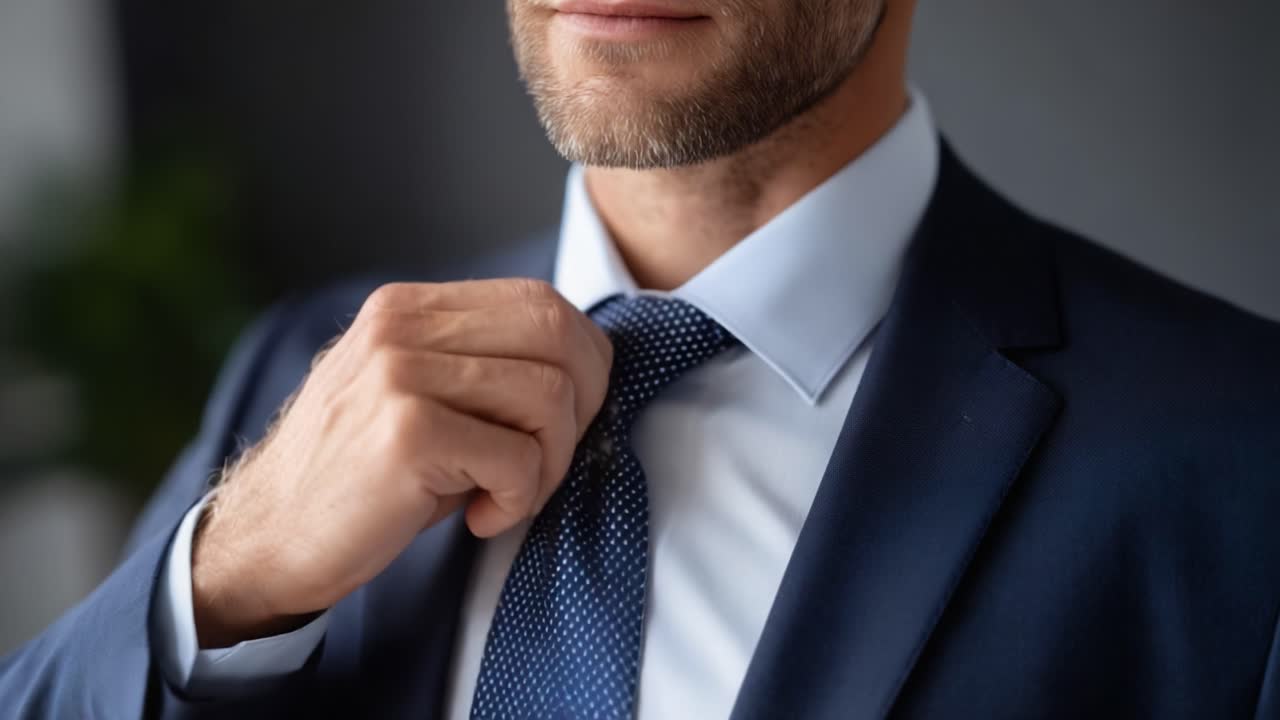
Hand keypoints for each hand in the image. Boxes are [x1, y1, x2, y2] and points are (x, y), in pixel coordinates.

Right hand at [190, 279, 611, 647]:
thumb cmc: (362, 476)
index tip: (570, 416)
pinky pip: (520, 460)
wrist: (270, 538)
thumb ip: (484, 364)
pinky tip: (480, 516)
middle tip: (549, 460)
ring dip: (550, 463)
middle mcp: (402, 326)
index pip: (539, 300)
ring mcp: (401, 375)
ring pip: (548, 397)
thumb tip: (586, 367)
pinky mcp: (407, 434)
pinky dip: (519, 499)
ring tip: (508, 494)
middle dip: (583, 405)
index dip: (582, 360)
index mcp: (409, 307)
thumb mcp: (419, 395)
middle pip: (557, 335)